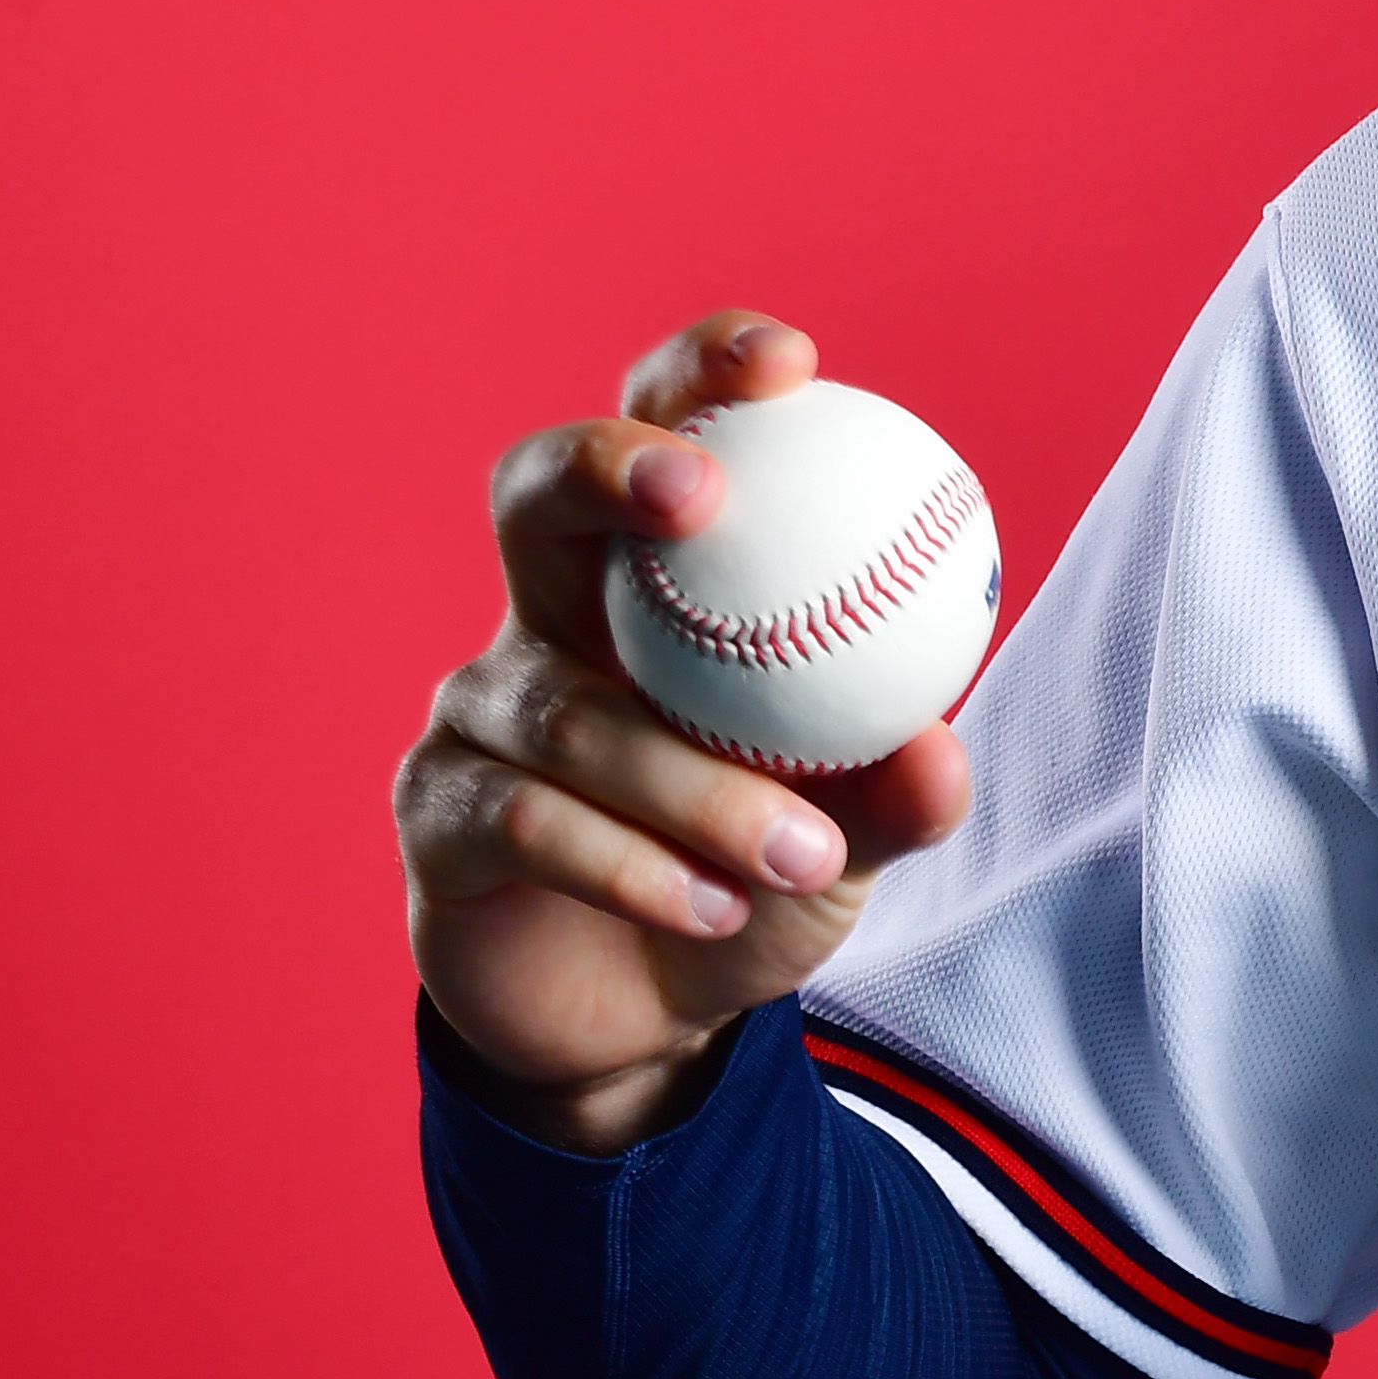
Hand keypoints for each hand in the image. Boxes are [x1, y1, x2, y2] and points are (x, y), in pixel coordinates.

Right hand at [397, 313, 974, 1152]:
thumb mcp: (852, 838)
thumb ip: (896, 792)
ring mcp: (476, 711)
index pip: (666, 430)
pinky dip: (634, 864)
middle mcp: (548, 615)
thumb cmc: (757, 877)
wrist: (650, 1016)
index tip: (792, 362)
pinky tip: (712, 908)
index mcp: (655, 581)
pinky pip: (529, 818)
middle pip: (535, 490)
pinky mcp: (435, 814)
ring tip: (802, 857)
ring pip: (568, 710)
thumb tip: (942, 743)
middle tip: (699, 498)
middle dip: (606, 466)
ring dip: (695, 787)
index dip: (704, 371)